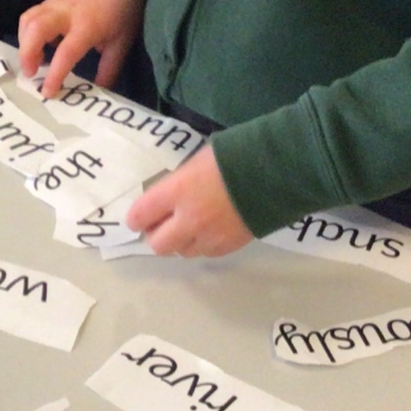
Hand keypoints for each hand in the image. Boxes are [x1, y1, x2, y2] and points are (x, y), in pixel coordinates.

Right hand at [16, 0, 143, 97]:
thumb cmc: (123, 9)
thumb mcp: (121, 42)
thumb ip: (109, 69)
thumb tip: (98, 92)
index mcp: (86, 26)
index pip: (66, 52)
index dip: (55, 74)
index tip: (48, 92)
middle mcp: (65, 12)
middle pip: (35, 28)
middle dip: (27, 54)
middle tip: (32, 73)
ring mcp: (55, 2)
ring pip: (28, 20)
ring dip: (25, 43)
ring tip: (35, 61)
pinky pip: (32, 15)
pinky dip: (30, 32)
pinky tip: (42, 44)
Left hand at [128, 147, 254, 256]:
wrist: (274, 174)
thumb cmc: (233, 156)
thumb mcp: (197, 161)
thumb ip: (180, 182)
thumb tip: (170, 194)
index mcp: (177, 191)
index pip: (141, 214)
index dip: (136, 218)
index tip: (137, 219)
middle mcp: (188, 219)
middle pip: (158, 244)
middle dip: (156, 236)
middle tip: (162, 226)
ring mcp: (209, 236)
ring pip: (182, 252)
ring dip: (180, 242)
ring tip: (189, 228)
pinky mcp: (229, 246)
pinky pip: (206, 254)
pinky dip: (202, 245)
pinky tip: (209, 231)